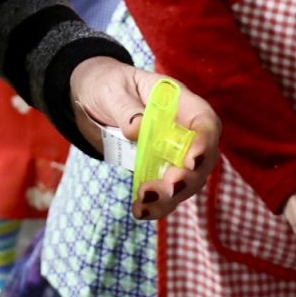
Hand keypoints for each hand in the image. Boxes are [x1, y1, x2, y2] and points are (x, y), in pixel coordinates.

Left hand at [68, 58, 218, 217]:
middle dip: (188, 178)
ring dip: (170, 197)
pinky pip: (165, 192)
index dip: (204, 142)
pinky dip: (156, 206)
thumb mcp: (112, 90)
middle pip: (201, 159)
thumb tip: (136, 129)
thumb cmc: (107, 85)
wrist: (91, 97)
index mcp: (179, 102)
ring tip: (144, 203)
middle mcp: (182, 130)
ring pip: (186, 182)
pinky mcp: (157, 170)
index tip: (191, 160)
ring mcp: (172, 153)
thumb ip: (126, 108)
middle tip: (169, 187)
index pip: (204, 122)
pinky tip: (140, 211)